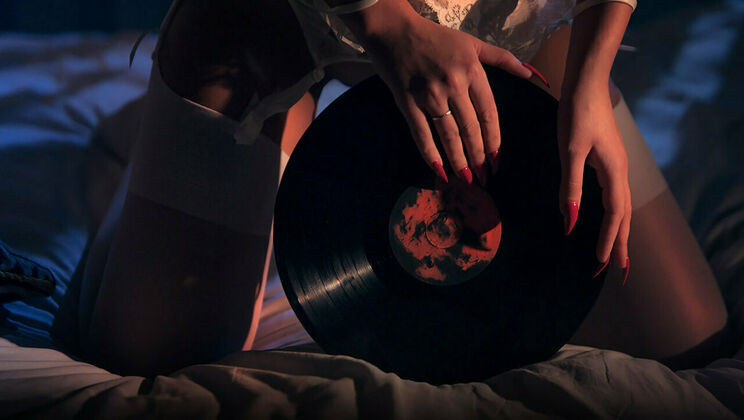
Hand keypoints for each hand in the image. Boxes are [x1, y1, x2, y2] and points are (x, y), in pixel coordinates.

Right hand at [356, 11, 532, 184]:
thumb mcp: (473, 43)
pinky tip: (439, 171)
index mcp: (472, 72)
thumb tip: (530, 73)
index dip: (494, 140)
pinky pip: (421, 134)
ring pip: (449, 136)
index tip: (498, 159)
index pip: (488, 114)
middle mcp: (453, 86)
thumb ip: (503, 59)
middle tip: (485, 178)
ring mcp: (429, 96)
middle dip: (479, 157)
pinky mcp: (408, 103)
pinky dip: (430, 155)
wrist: (394, 31)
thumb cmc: (435, 37)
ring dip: (459, 161)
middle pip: (471, 130)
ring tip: (467, 179)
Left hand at [558, 81, 630, 272]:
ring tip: (616, 252)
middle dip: (620, 243)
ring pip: (619, 205)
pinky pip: (612, 193)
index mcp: (613, 172)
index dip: (609, 240)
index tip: (602, 264)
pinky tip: (605, 216)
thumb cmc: (576, 114)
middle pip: (623, 215)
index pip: (614, 215)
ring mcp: (614, 165)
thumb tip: (568, 223)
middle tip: (618, 271)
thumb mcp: (570, 152)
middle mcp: (618, 171)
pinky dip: (611, 212)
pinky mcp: (606, 158)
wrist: (585, 83)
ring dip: (618, 230)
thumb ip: (570, 187)